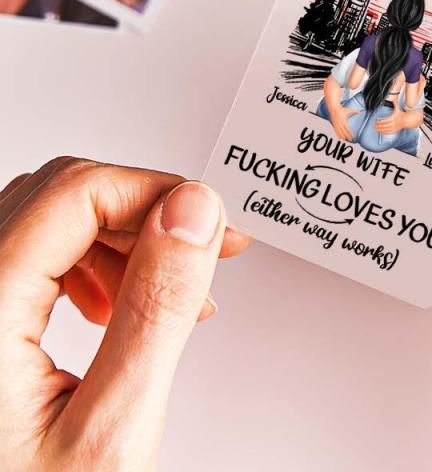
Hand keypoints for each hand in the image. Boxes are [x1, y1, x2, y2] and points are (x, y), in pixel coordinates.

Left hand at [0, 158, 249, 471]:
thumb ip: (158, 308)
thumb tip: (195, 214)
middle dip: (145, 211)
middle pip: (60, 197)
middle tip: (206, 244)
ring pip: (46, 222)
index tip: (211, 219)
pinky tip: (117, 308)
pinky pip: (30, 259)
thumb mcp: (110, 430)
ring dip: (120, 241)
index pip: (76, 192)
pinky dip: (89, 268)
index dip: (156, 190)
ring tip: (170, 289)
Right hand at [330, 105, 359, 140]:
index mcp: (344, 121)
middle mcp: (340, 123)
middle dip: (347, 136)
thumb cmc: (342, 110)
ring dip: (342, 136)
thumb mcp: (348, 110)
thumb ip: (354, 111)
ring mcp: (336, 124)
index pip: (347, 129)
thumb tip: (360, 111)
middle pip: (344, 131)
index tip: (353, 136)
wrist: (334, 108)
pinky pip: (336, 131)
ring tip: (345, 140)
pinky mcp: (334, 125)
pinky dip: (338, 134)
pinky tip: (339, 138)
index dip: (350, 133)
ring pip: (340, 132)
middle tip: (350, 140)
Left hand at [375, 102, 405, 133]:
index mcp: (393, 118)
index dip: (380, 122)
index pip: (385, 121)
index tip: (376, 122)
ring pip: (386, 130)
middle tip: (374, 126)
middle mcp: (394, 123)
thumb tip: (393, 99)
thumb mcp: (398, 108)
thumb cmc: (401, 114)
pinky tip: (381, 131)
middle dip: (378, 126)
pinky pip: (389, 132)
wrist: (406, 120)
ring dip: (380, 130)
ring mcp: (394, 127)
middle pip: (384, 126)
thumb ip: (395, 103)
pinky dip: (384, 132)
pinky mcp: (395, 130)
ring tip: (376, 129)